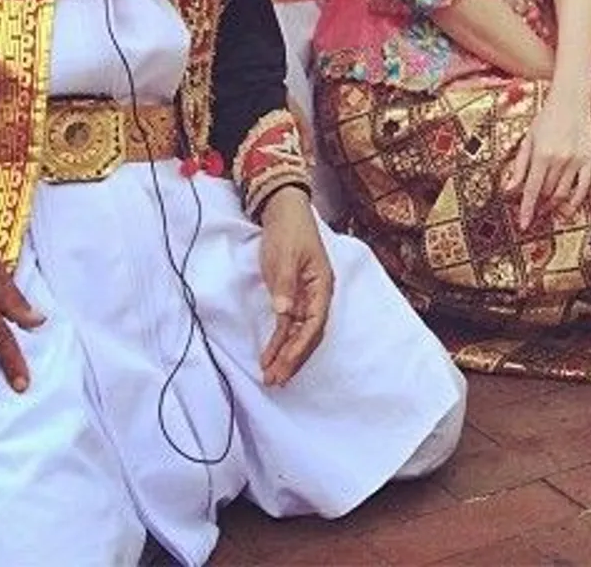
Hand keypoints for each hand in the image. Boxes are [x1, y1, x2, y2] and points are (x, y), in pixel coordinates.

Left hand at [257, 186, 333, 386]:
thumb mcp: (286, 255)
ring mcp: (304, 298)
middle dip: (293, 358)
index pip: (315, 322)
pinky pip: (287, 325)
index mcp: (322, 285)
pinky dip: (278, 342)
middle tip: (276, 380)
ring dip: (285, 355)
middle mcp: (316, 296)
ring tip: (271, 377)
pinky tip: (268, 357)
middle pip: (308, 334)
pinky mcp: (290, 297)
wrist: (283, 211)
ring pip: (298, 333)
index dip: (300, 346)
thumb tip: (284, 312)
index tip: (284, 363)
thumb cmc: (290, 230)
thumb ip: (285, 284)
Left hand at [503, 89, 590, 229]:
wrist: (571, 100)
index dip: (526, 209)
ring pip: (563, 193)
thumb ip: (520, 165)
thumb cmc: (546, 118)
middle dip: (538, 206)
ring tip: (546, 210)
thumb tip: (509, 189)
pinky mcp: (589, 160)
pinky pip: (583, 187)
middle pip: (546, 193)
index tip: (523, 225)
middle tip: (533, 212)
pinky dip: (575, 200)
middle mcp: (559, 159)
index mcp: (541, 153)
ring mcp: (576, 161)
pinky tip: (568, 208)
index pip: (532, 190)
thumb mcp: (527, 139)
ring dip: (554, 205)